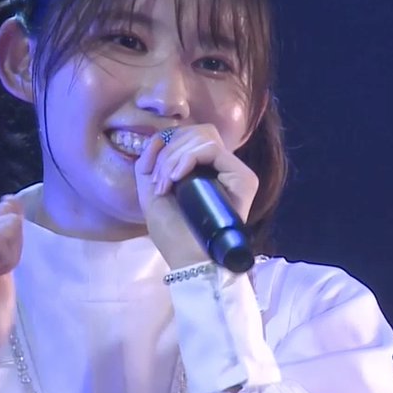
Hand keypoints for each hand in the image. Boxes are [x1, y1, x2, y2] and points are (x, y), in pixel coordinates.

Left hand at [133, 125, 258, 268]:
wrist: (190, 260)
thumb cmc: (173, 235)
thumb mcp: (151, 194)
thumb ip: (149, 164)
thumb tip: (156, 138)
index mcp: (203, 169)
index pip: (189, 135)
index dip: (166, 145)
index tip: (151, 174)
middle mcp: (221, 168)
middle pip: (196, 131)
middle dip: (168, 150)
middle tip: (158, 181)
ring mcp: (234, 173)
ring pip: (202, 138)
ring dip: (174, 157)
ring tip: (165, 184)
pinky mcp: (243, 179)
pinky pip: (211, 149)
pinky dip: (187, 158)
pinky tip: (176, 179)